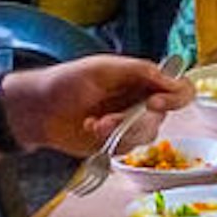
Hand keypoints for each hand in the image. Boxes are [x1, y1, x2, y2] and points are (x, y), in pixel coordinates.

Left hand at [6, 55, 190, 156]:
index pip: (178, 88)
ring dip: (120, 132)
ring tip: (94, 124)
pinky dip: (111, 142)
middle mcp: (141, 101)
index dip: (175, 98)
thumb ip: (137, 71)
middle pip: (161, 117)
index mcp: (141, 78)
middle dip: (134, 121)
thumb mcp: (101, 68)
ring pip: (147, 136)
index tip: (154, 104)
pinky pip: (129, 149)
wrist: (38, 111)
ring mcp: (130, 124)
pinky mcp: (118, 143)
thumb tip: (171, 78)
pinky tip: (92, 130)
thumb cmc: (65, 81)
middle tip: (107, 120)